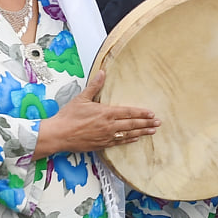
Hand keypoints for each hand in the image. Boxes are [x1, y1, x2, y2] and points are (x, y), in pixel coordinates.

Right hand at [36, 71, 158, 155]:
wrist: (59, 134)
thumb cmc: (68, 116)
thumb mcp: (81, 98)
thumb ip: (94, 86)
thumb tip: (102, 72)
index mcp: (105, 113)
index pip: (128, 112)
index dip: (142, 113)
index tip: (152, 113)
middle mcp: (109, 126)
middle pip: (132, 124)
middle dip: (147, 123)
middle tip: (158, 123)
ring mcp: (106, 136)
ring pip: (128, 134)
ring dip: (141, 132)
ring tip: (152, 131)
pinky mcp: (101, 145)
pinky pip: (119, 142)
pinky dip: (129, 140)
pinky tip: (135, 139)